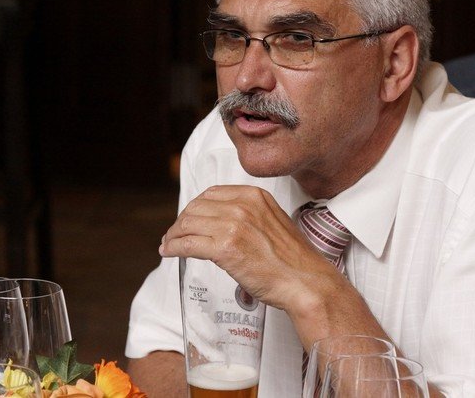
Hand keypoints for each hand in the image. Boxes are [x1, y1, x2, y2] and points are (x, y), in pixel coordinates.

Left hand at [159, 185, 347, 311]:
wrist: (305, 281)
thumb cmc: (294, 261)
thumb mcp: (273, 223)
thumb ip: (250, 217)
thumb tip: (224, 225)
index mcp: (254, 196)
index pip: (212, 194)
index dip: (195, 207)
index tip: (189, 219)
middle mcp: (242, 206)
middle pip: (196, 207)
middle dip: (181, 221)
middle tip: (175, 234)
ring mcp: (233, 225)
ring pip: (189, 224)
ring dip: (174, 235)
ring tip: (169, 244)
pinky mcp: (225, 249)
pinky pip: (188, 244)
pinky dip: (174, 247)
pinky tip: (169, 252)